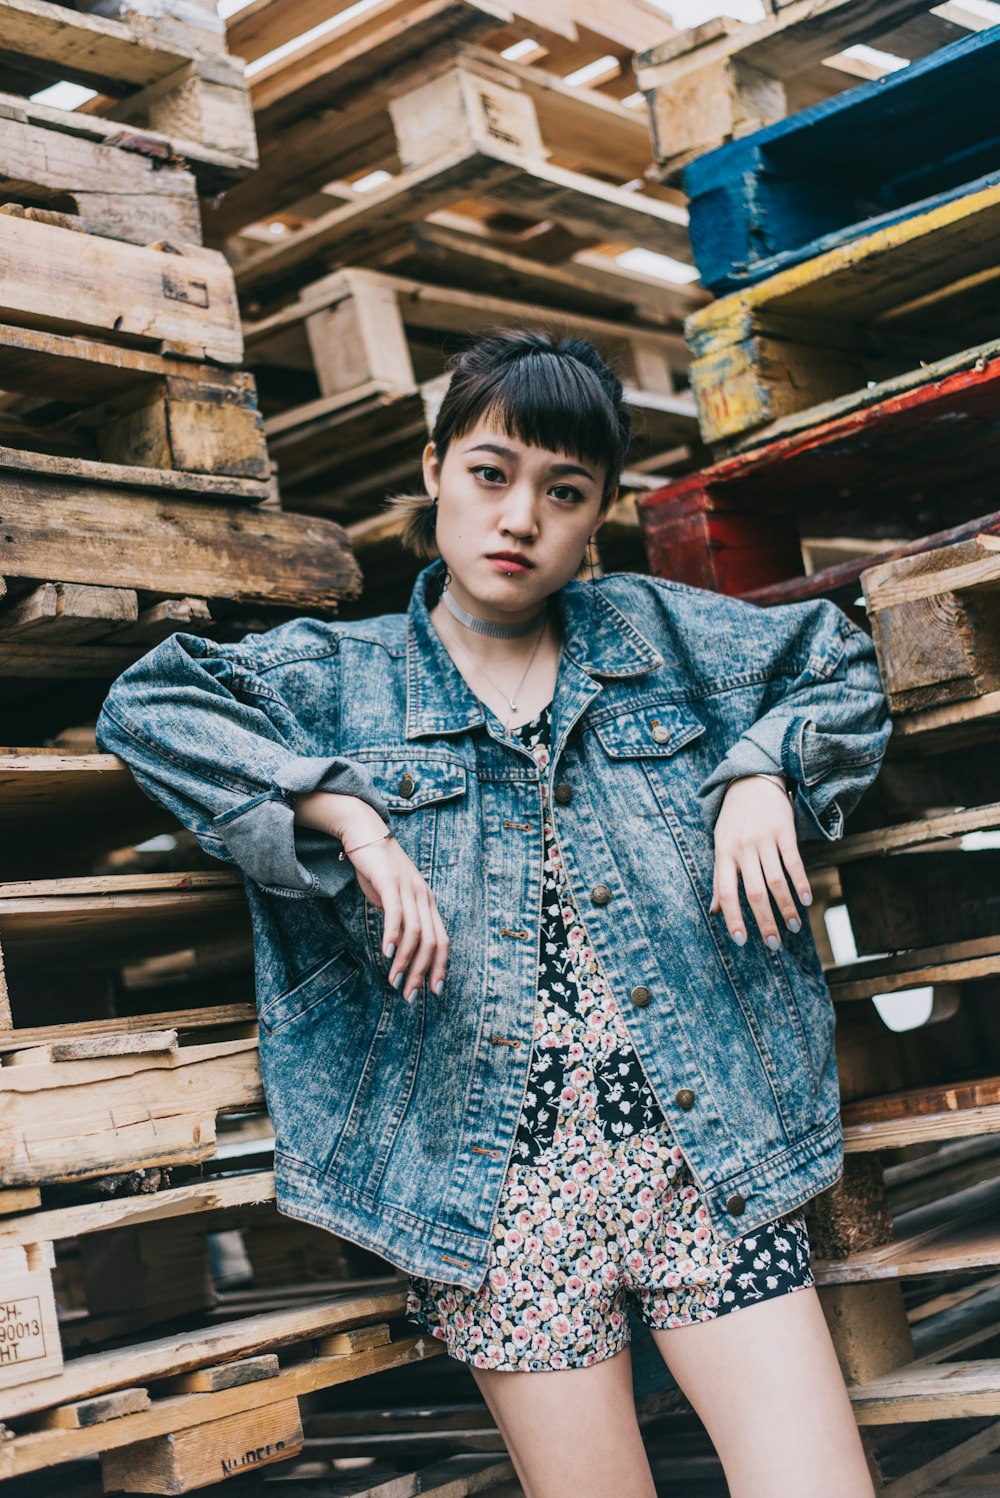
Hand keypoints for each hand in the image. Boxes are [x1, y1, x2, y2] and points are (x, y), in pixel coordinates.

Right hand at [345, 833, 449, 1002]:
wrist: (365, 833)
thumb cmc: (378, 869)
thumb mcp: (393, 898)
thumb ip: (400, 919)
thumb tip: (399, 946)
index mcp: (427, 902)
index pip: (442, 940)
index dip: (440, 966)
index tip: (434, 991)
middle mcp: (423, 896)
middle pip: (432, 941)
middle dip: (423, 972)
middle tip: (410, 996)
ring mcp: (409, 888)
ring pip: (416, 932)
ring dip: (405, 961)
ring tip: (395, 981)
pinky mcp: (391, 882)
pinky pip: (396, 913)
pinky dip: (393, 936)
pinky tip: (387, 953)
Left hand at [708, 776, 812, 949]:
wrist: (752, 782)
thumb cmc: (734, 821)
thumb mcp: (720, 845)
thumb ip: (719, 878)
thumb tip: (715, 912)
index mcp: (723, 854)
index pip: (725, 892)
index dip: (732, 918)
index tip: (741, 941)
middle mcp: (742, 848)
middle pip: (754, 892)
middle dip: (765, 922)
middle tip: (774, 945)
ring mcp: (764, 839)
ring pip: (776, 881)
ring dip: (786, 908)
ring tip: (794, 927)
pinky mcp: (784, 831)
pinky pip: (794, 862)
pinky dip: (801, 883)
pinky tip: (807, 900)